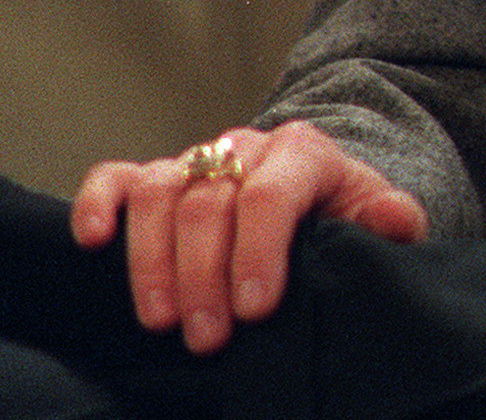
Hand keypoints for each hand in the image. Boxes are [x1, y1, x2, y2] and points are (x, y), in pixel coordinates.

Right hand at [71, 120, 425, 352]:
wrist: (320, 193)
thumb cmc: (344, 214)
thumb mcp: (377, 217)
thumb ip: (391, 218)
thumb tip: (394, 217)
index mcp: (303, 153)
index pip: (270, 194)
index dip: (257, 251)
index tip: (255, 309)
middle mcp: (244, 149)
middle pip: (208, 203)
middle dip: (203, 275)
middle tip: (207, 337)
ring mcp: (196, 160)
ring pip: (158, 191)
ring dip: (151, 260)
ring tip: (161, 319)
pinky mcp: (155, 176)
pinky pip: (116, 176)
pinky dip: (98, 203)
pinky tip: (92, 242)